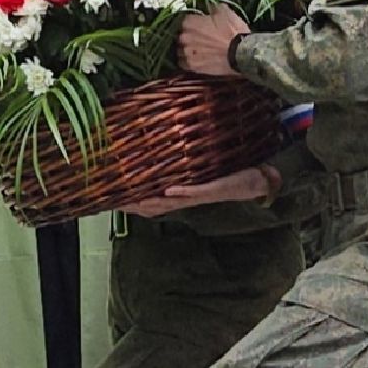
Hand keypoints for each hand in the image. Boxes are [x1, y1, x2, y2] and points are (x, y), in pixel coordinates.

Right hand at [120, 167, 279, 217]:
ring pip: (171, 202)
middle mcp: (189, 198)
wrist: (258, 181)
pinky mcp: (215, 188)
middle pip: (156, 206)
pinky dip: (181, 192)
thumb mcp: (206, 172)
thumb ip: (189, 168)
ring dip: (152, 202)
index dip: (131, 202)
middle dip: (134, 205)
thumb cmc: (232, 175)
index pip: (152, 201)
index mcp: (184, 194)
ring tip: (131, 199)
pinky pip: (196, 192)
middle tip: (112, 202)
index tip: (109, 199)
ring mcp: (201, 194)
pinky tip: (167, 190)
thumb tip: (169, 161)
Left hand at [178, 5, 249, 75]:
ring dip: (187, 49)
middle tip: (201, 38)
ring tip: (198, 50)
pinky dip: (188, 61)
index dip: (194, 22)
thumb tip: (210, 6)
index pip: (185, 20)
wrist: (241, 54)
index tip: (200, 25)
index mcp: (189, 22)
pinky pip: (183, 63)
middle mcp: (184, 37)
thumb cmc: (233, 32)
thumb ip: (214, 7)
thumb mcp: (226, 13)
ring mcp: (186, 53)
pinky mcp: (192, 66)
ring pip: (180, 50)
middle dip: (189, 36)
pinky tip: (196, 60)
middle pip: (181, 35)